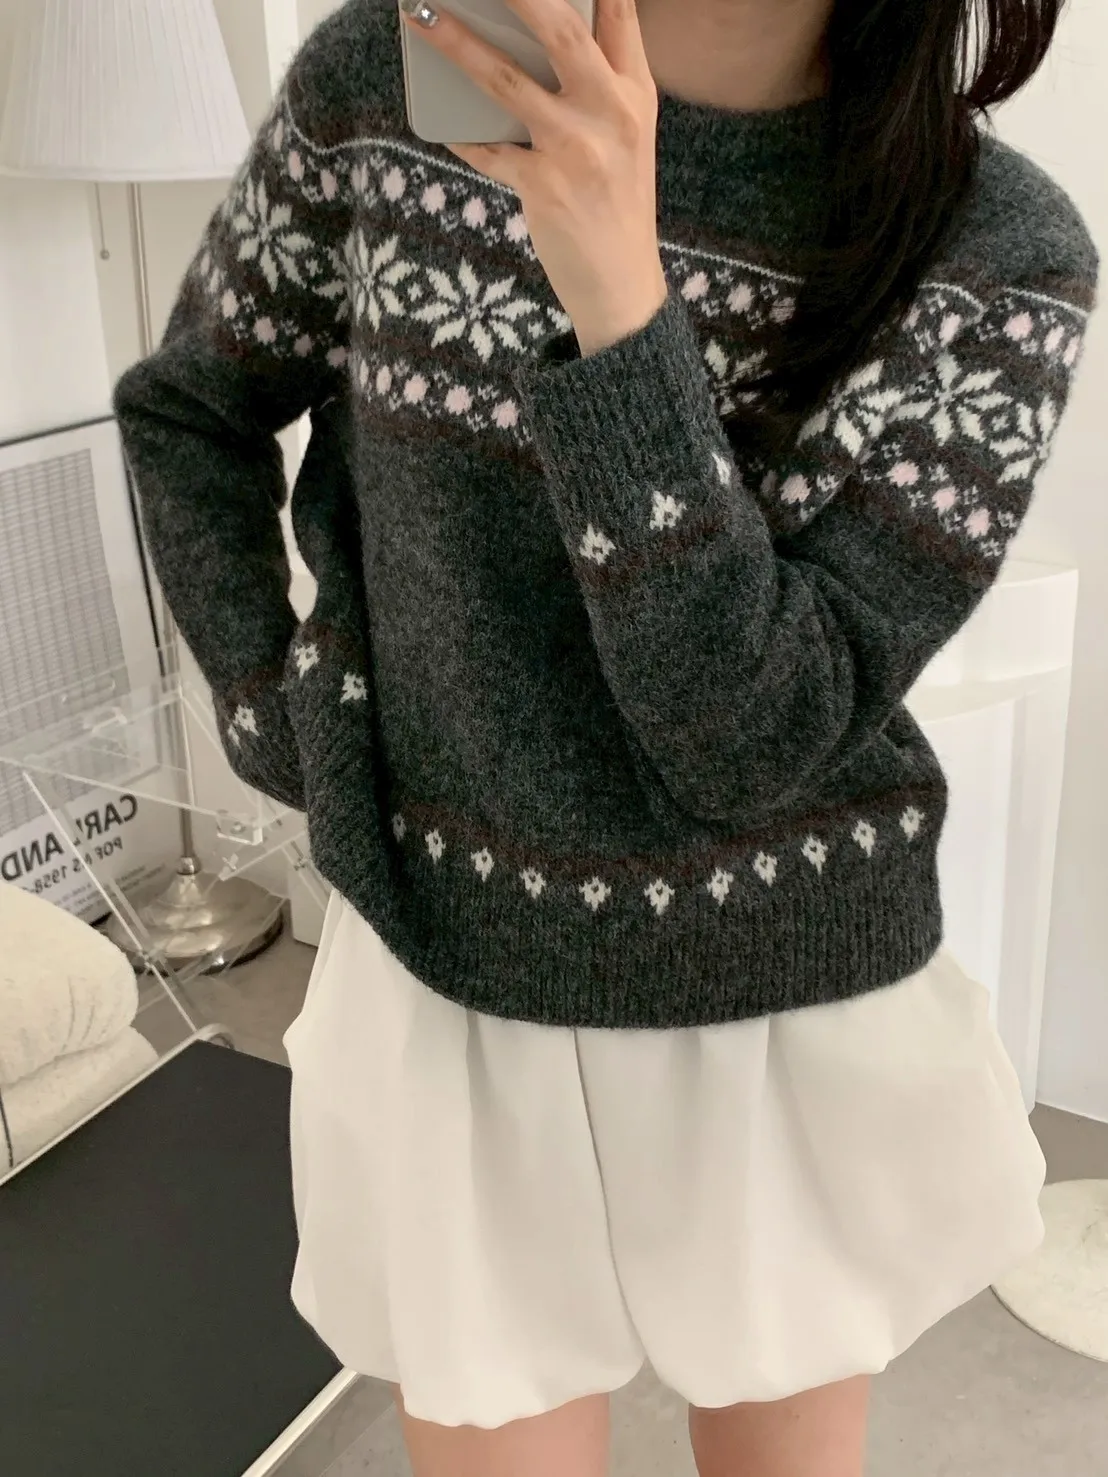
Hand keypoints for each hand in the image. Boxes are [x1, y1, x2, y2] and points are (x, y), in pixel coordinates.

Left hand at [401, 0, 667, 356]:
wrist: (622, 285)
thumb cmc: (616, 202)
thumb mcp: (627, 134)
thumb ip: (600, 82)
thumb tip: (539, 30)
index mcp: (635, 92)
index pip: (620, 11)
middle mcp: (611, 114)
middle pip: (561, 31)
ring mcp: (576, 150)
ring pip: (507, 82)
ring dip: (457, 44)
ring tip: (421, 14)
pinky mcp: (545, 188)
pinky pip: (487, 150)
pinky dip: (460, 135)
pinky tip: (440, 123)